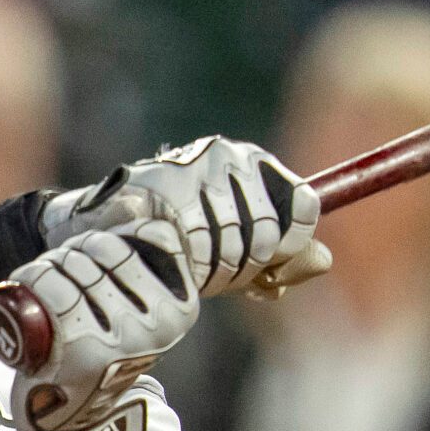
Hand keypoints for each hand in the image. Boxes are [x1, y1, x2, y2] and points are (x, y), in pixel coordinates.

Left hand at [4, 219, 197, 430]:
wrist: (71, 421)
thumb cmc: (99, 357)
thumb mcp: (137, 315)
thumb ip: (148, 273)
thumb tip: (143, 209)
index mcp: (181, 306)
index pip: (140, 238)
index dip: (101, 241)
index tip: (84, 259)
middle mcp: (160, 322)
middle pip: (101, 250)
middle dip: (67, 254)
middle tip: (52, 277)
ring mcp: (124, 338)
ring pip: (73, 267)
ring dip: (45, 267)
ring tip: (39, 286)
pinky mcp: (87, 352)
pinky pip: (55, 294)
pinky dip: (34, 280)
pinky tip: (29, 288)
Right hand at [41, 137, 330, 298]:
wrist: (104, 234)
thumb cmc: (179, 244)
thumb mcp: (240, 258)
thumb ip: (284, 259)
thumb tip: (325, 262)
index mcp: (255, 165)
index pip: (305, 207)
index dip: (288, 248)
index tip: (265, 270)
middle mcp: (229, 156)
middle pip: (269, 231)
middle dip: (245, 267)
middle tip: (214, 274)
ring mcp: (193, 167)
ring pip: (233, 241)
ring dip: (212, 268)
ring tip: (187, 264)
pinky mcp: (161, 187)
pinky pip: (195, 244)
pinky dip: (186, 263)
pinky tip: (170, 258)